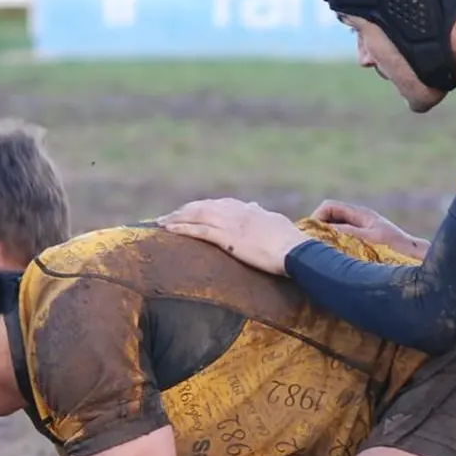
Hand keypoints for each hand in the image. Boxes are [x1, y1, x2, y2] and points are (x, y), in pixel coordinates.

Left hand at [160, 198, 303, 275]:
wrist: (295, 250)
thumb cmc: (290, 241)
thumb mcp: (275, 222)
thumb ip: (262, 214)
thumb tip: (254, 207)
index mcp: (247, 210)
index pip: (219, 204)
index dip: (202, 208)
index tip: (190, 211)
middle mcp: (236, 212)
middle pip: (203, 207)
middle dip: (183, 211)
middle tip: (167, 217)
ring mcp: (231, 224)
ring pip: (196, 215)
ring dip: (176, 218)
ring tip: (160, 223)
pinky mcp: (228, 238)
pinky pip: (199, 231)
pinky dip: (182, 229)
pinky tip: (168, 230)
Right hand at [308, 200, 423, 254]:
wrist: (416, 257)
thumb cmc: (395, 247)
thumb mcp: (368, 238)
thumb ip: (346, 232)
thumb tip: (323, 231)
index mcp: (359, 214)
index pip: (328, 207)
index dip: (316, 218)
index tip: (310, 235)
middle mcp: (359, 220)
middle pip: (329, 218)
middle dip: (318, 230)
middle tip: (310, 247)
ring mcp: (362, 231)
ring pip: (335, 231)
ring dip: (326, 240)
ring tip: (320, 256)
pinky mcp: (364, 244)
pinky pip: (343, 242)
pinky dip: (335, 248)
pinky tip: (334, 262)